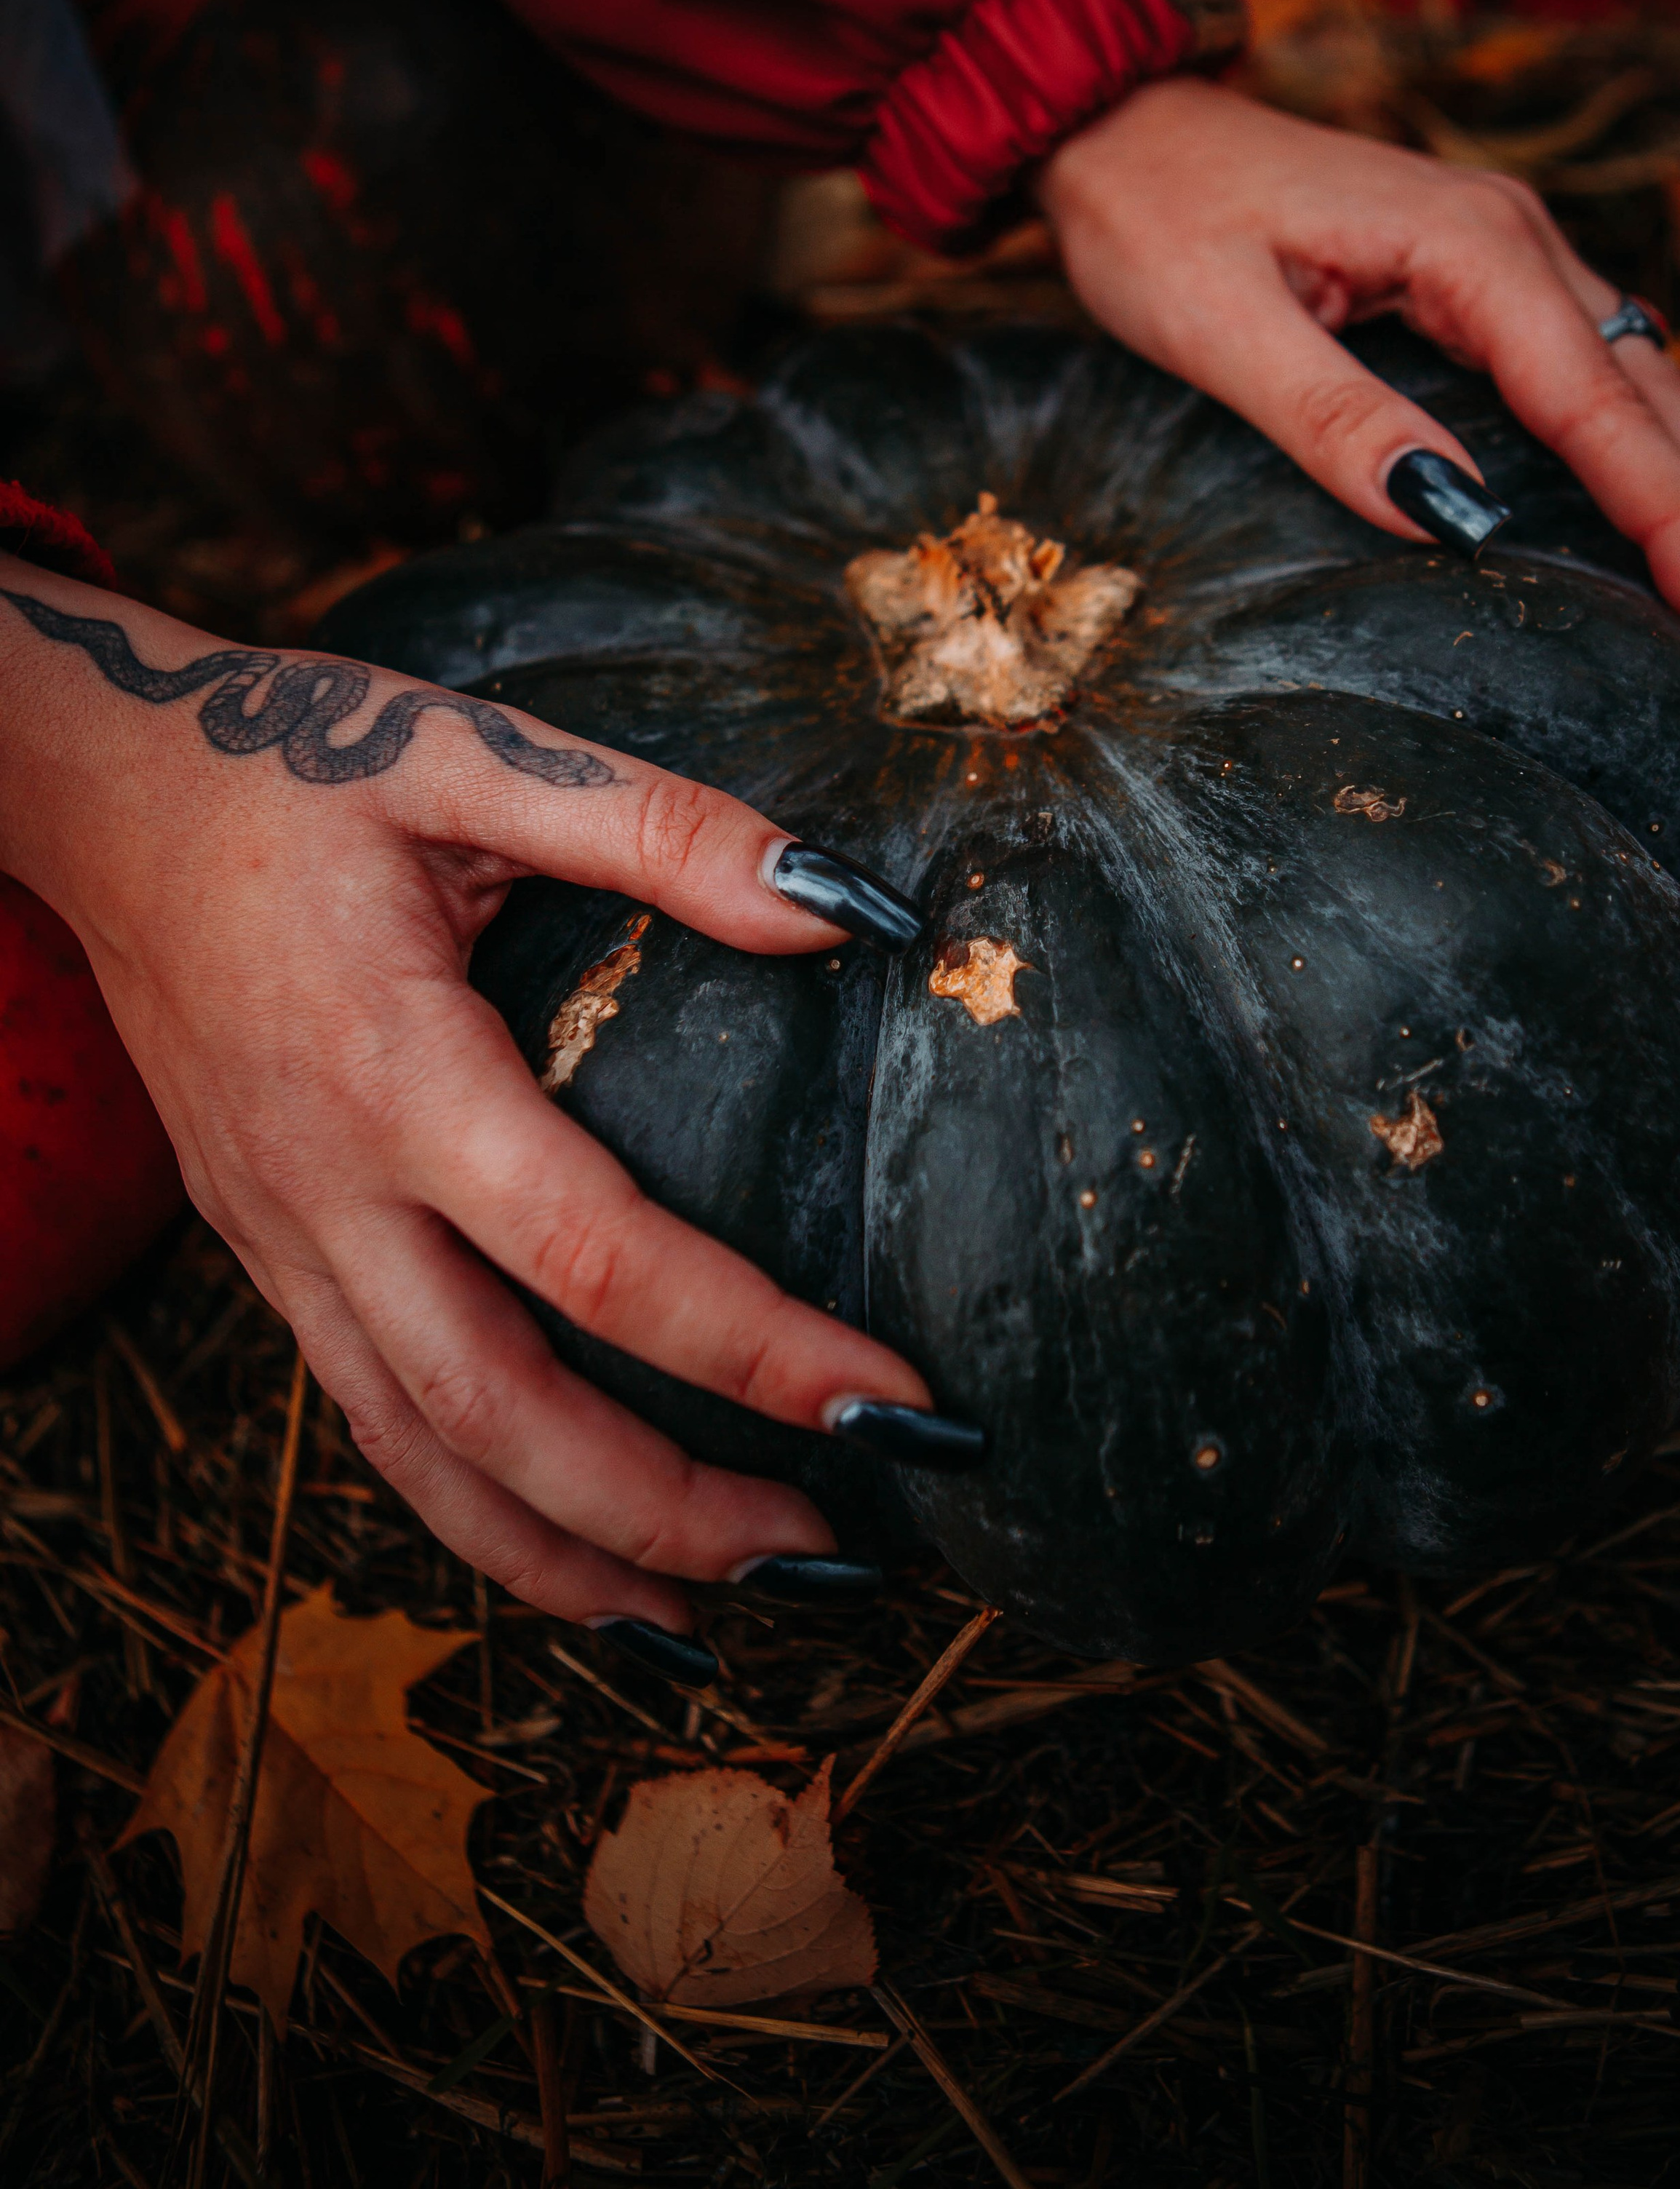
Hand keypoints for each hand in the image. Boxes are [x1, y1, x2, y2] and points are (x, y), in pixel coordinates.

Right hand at [0, 560, 940, 1640]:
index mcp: (391, 1070)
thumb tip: (845, 908)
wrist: (91, 794)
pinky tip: (564, 1542)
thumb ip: (660, 830)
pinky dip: (471, 1507)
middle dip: (666, 1510)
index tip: (891, 1405)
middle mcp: (325, 1189)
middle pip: (498, 1412)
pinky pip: (371, 1417)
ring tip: (709, 1616)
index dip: (752, 1348)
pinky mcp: (265, 1248)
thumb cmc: (290, 764)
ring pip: (417, 1453)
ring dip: (563, 1553)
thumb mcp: (475, 759)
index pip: (596, 1257)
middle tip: (829, 1551)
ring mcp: (279, 1237)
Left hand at [1038, 77, 1679, 671]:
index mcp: (1465, 246)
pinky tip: (1666, 514)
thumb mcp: (1219, 326)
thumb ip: (1335, 418)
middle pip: (1652, 399)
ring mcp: (1503, 252)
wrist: (1119, 125)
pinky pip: (1592, 373)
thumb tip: (1452, 514)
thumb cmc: (1152, 216)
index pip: (1596, 408)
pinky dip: (1645, 451)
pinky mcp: (1478, 275)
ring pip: (1639, 386)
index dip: (1670, 520)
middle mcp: (1511, 239)